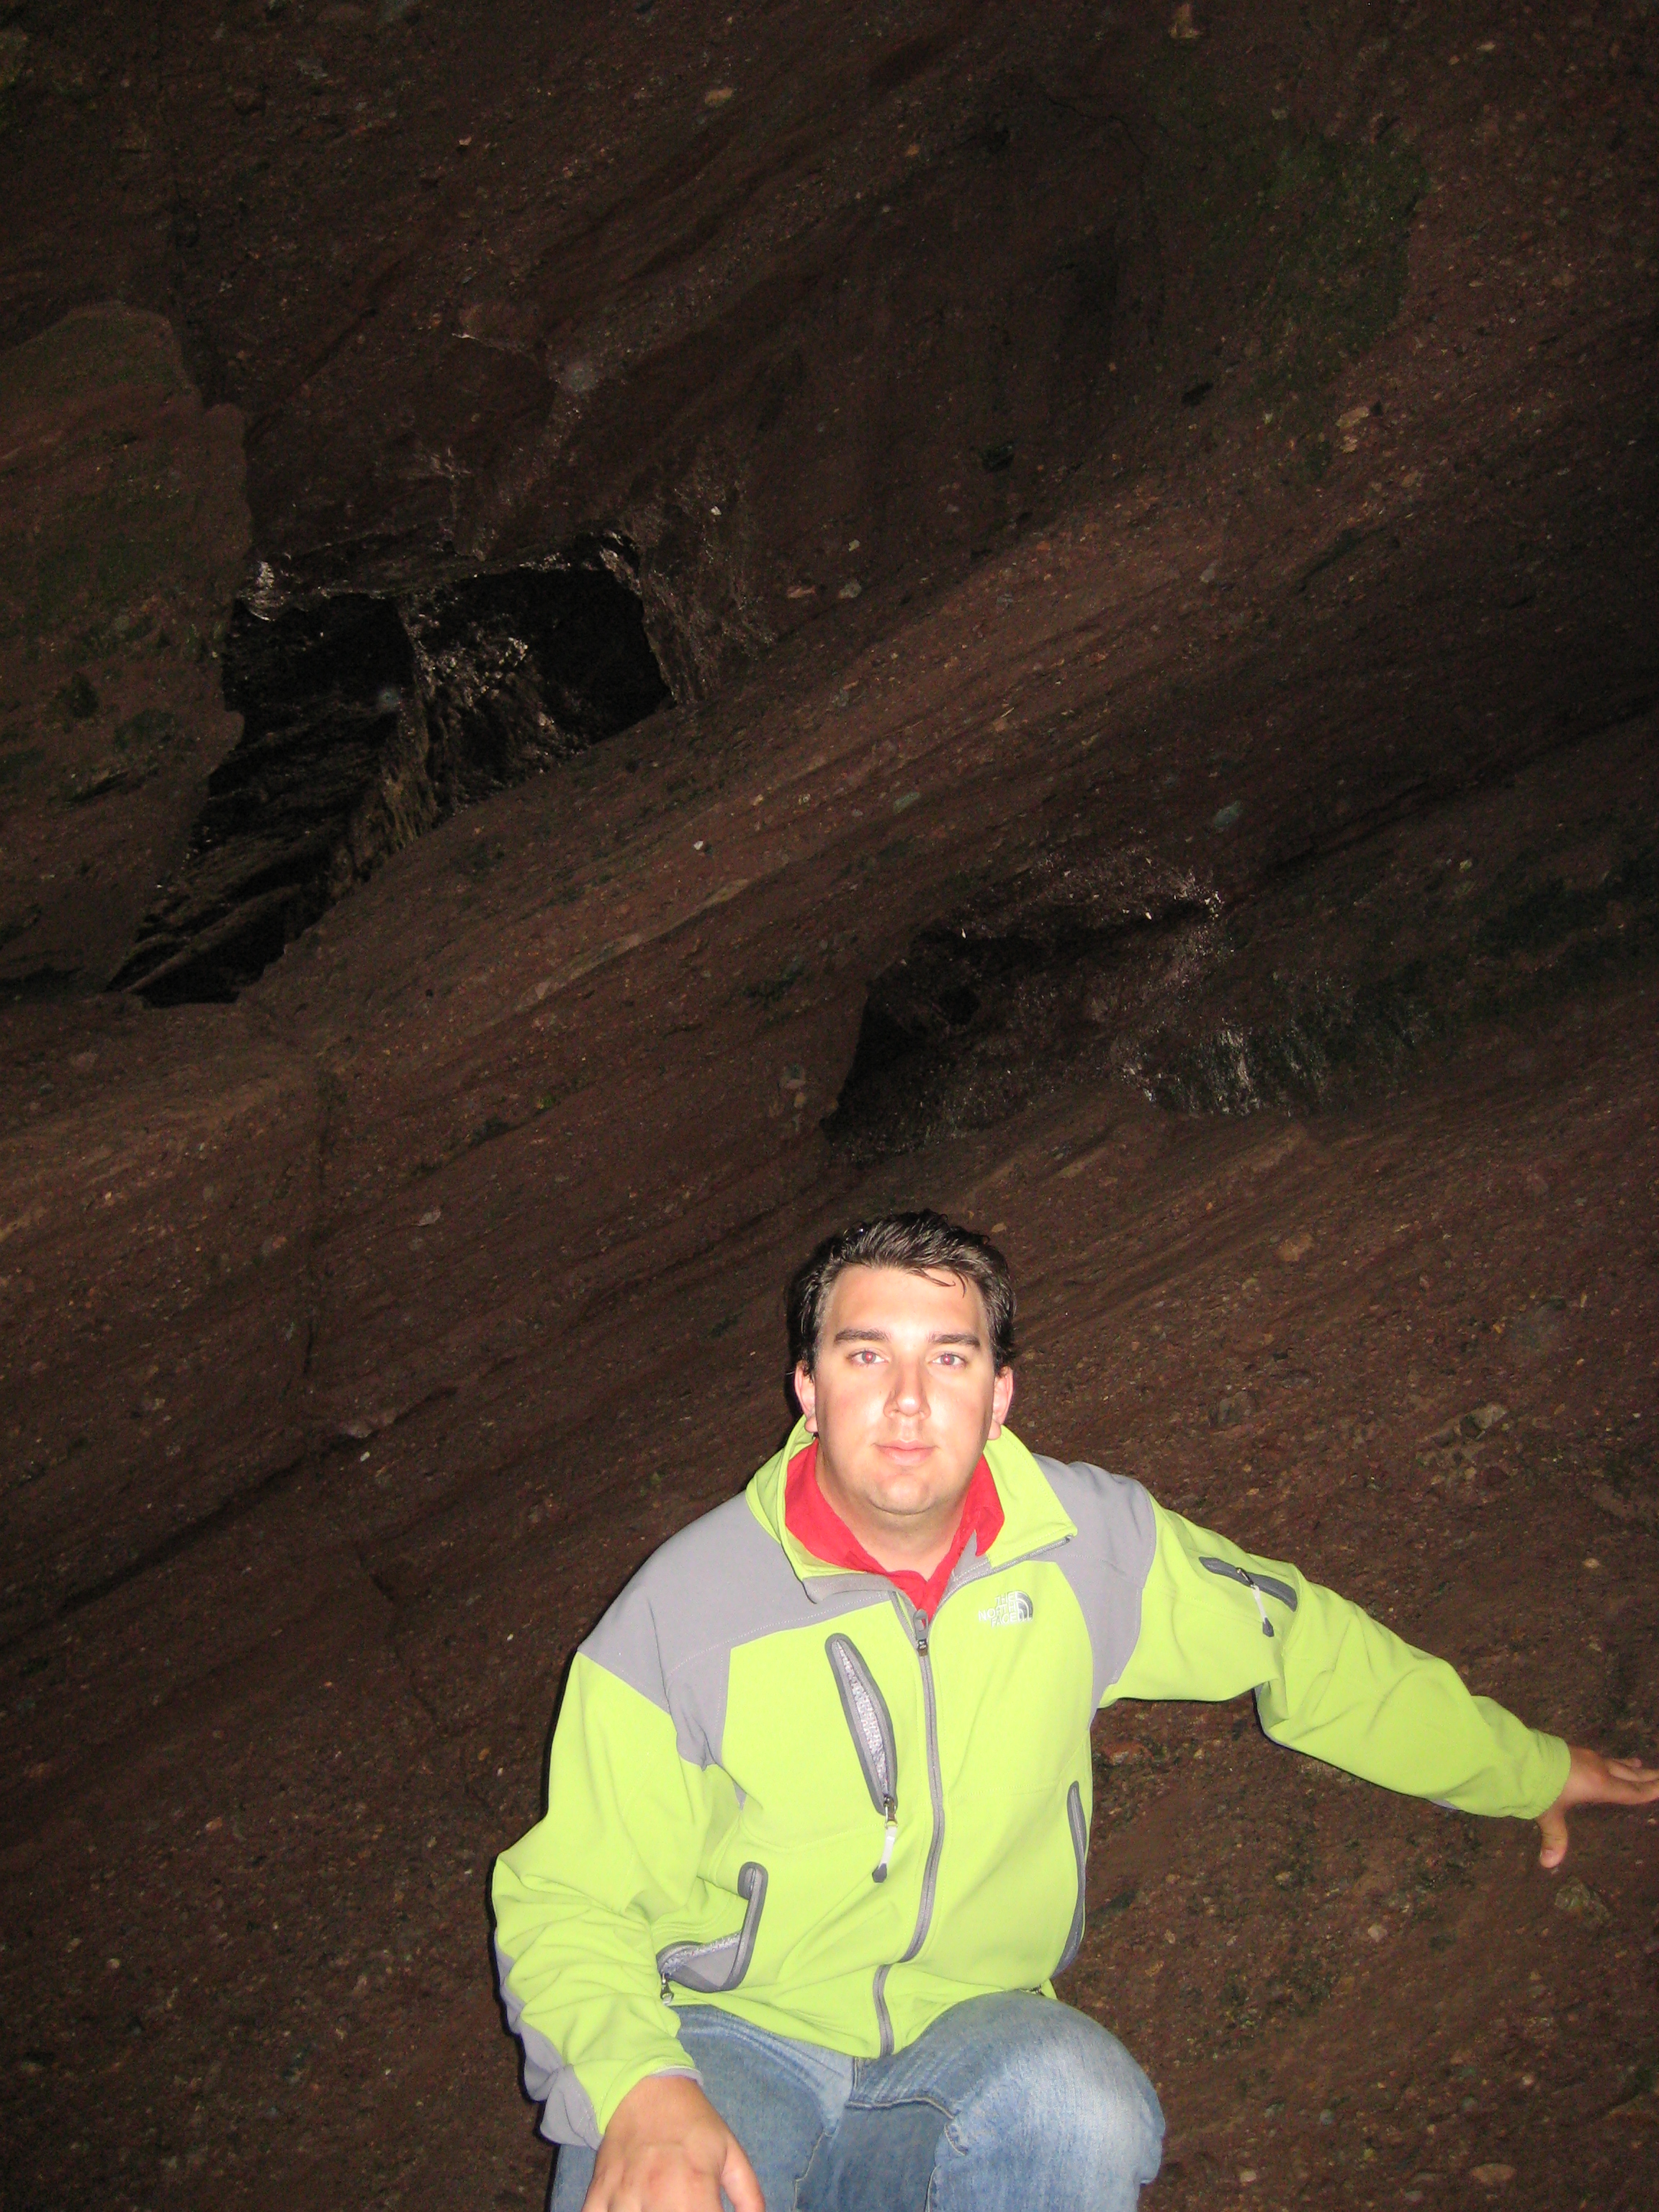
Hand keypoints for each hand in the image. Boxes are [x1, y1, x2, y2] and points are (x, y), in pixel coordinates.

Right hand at [582, 2072, 762, 2211]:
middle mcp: (656, 2195)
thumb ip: (748, 2196)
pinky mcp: (598, 2192)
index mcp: (694, 2188)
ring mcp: (622, 2195)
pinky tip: (626, 2210)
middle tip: (685, 2208)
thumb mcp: (730, 2152)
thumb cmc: (692, 2122)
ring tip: (657, 2209)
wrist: (644, 2085)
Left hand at [1536, 1744, 1658, 1869]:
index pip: (1630, 1792)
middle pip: (1628, 1774)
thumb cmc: (1539, 1786)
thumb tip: (1548, 1863)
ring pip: (1613, 1762)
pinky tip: (1603, 1760)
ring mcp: (1584, 1756)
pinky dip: (1609, 1760)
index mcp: (1599, 1785)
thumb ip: (1554, 1838)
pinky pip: (1599, 1757)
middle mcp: (1597, 1768)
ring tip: (1639, 1764)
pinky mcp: (1572, 1749)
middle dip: (1646, 1776)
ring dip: (1628, 1766)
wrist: (1521, 1755)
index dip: (1648, 1791)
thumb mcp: (1549, 1814)